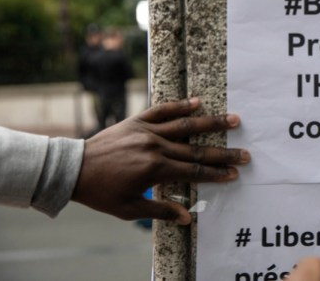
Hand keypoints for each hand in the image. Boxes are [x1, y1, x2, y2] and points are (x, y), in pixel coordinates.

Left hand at [71, 97, 248, 224]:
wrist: (74, 169)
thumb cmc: (102, 193)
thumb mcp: (129, 209)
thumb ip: (161, 211)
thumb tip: (189, 217)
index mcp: (155, 169)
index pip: (194, 171)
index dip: (216, 173)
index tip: (234, 173)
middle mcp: (155, 146)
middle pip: (197, 149)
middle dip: (224, 153)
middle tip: (245, 153)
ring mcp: (147, 131)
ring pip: (186, 126)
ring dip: (212, 122)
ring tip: (234, 119)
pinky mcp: (137, 120)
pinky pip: (163, 110)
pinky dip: (181, 105)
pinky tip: (198, 102)